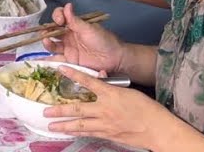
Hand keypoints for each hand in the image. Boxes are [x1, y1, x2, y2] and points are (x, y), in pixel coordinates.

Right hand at [43, 3, 128, 73]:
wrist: (114, 58)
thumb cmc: (103, 40)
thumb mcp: (89, 28)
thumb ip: (75, 20)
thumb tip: (67, 5)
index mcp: (74, 25)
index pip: (60, 17)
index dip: (57, 17)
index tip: (59, 20)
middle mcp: (68, 35)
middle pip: (53, 31)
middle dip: (46, 30)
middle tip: (45, 32)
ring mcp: (68, 48)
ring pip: (53, 44)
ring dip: (47, 42)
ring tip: (46, 41)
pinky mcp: (69, 60)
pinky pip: (57, 59)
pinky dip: (48, 60)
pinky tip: (42, 59)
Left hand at [45, 66, 178, 147]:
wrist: (158, 129)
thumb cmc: (147, 108)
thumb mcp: (129, 91)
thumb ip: (112, 85)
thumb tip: (101, 76)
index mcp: (111, 94)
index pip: (88, 81)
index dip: (73, 74)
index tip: (60, 68)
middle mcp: (104, 109)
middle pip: (77, 109)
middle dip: (59, 110)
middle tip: (45, 111)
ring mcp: (105, 124)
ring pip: (80, 125)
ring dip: (64, 125)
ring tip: (51, 126)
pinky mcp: (108, 134)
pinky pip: (89, 133)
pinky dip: (78, 132)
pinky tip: (70, 132)